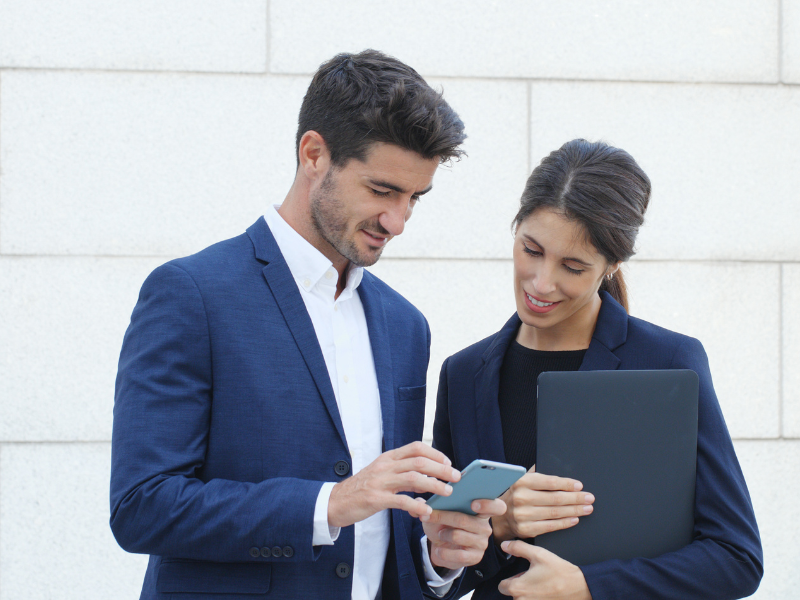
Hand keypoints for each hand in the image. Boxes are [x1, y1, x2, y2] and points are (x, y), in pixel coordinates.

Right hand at [327, 442, 459, 527]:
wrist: (335, 502)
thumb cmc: (362, 489)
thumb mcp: (382, 474)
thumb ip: (404, 474)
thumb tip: (428, 479)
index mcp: (388, 458)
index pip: (416, 447)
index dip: (435, 453)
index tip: (447, 463)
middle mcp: (385, 466)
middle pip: (419, 461)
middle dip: (441, 469)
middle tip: (455, 477)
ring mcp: (380, 482)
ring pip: (414, 478)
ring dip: (434, 485)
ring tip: (447, 492)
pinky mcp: (375, 499)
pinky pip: (401, 501)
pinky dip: (416, 505)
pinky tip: (426, 511)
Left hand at [422, 498, 506, 569]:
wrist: (440, 547)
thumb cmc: (442, 524)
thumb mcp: (437, 511)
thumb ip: (430, 502)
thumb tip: (419, 501)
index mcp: (481, 510)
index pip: (497, 507)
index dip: (487, 504)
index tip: (473, 504)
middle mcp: (485, 526)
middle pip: (464, 520)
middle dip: (443, 517)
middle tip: (429, 516)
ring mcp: (482, 543)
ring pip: (458, 535)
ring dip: (443, 534)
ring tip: (439, 534)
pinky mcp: (475, 557)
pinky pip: (459, 554)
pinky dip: (444, 551)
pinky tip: (439, 549)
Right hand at [492, 466, 593, 543]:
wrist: (499, 516)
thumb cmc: (516, 494)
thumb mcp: (522, 479)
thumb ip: (536, 472)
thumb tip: (555, 462)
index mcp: (521, 482)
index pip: (549, 482)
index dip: (566, 484)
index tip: (579, 486)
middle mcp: (521, 498)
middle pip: (555, 499)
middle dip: (576, 498)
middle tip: (589, 498)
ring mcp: (523, 515)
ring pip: (555, 513)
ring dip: (575, 510)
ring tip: (587, 508)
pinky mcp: (526, 529)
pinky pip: (551, 526)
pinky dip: (565, 523)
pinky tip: (575, 519)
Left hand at [498, 540, 591, 599]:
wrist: (579, 587)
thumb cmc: (559, 572)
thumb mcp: (538, 554)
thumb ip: (518, 548)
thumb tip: (504, 545)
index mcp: (517, 588)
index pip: (502, 586)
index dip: (510, 579)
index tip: (521, 575)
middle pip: (512, 594)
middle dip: (519, 587)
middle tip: (533, 579)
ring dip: (528, 594)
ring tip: (540, 585)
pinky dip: (536, 598)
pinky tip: (545, 592)